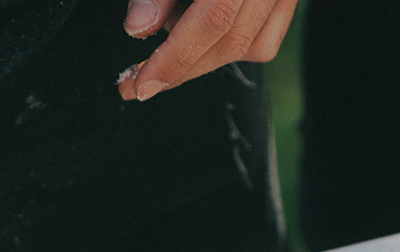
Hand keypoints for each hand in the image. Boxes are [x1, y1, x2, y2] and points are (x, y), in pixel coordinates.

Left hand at [117, 0, 297, 101]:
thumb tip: (138, 30)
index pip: (213, 20)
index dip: (175, 57)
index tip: (139, 84)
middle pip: (231, 41)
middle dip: (180, 69)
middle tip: (136, 82)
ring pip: (250, 47)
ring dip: (202, 61)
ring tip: (165, 52)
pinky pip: (264, 40)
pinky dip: (229, 49)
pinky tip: (199, 41)